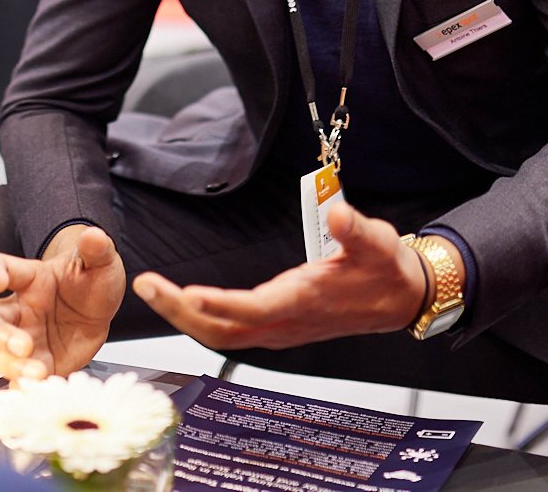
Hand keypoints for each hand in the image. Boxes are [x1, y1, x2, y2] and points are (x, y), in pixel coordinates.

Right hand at [0, 224, 124, 380]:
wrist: (101, 311)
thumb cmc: (90, 280)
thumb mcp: (100, 261)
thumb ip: (96, 250)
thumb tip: (93, 235)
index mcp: (26, 278)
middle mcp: (16, 309)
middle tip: (21, 344)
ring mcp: (21, 339)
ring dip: (11, 365)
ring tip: (38, 371)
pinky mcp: (34, 365)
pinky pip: (16, 380)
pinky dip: (21, 388)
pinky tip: (36, 390)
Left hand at [130, 199, 433, 350]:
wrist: (401, 298)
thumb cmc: (385, 270)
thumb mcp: (378, 242)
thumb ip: (357, 230)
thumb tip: (339, 213)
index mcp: (304, 302)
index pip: (254, 309)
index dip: (220, 304)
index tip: (187, 294)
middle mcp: (286, 322)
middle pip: (224, 329)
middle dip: (182, 312)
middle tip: (146, 287)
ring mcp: (279, 328)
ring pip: (223, 334)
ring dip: (185, 316)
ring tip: (153, 291)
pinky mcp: (277, 325)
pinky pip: (231, 330)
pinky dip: (202, 320)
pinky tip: (182, 304)